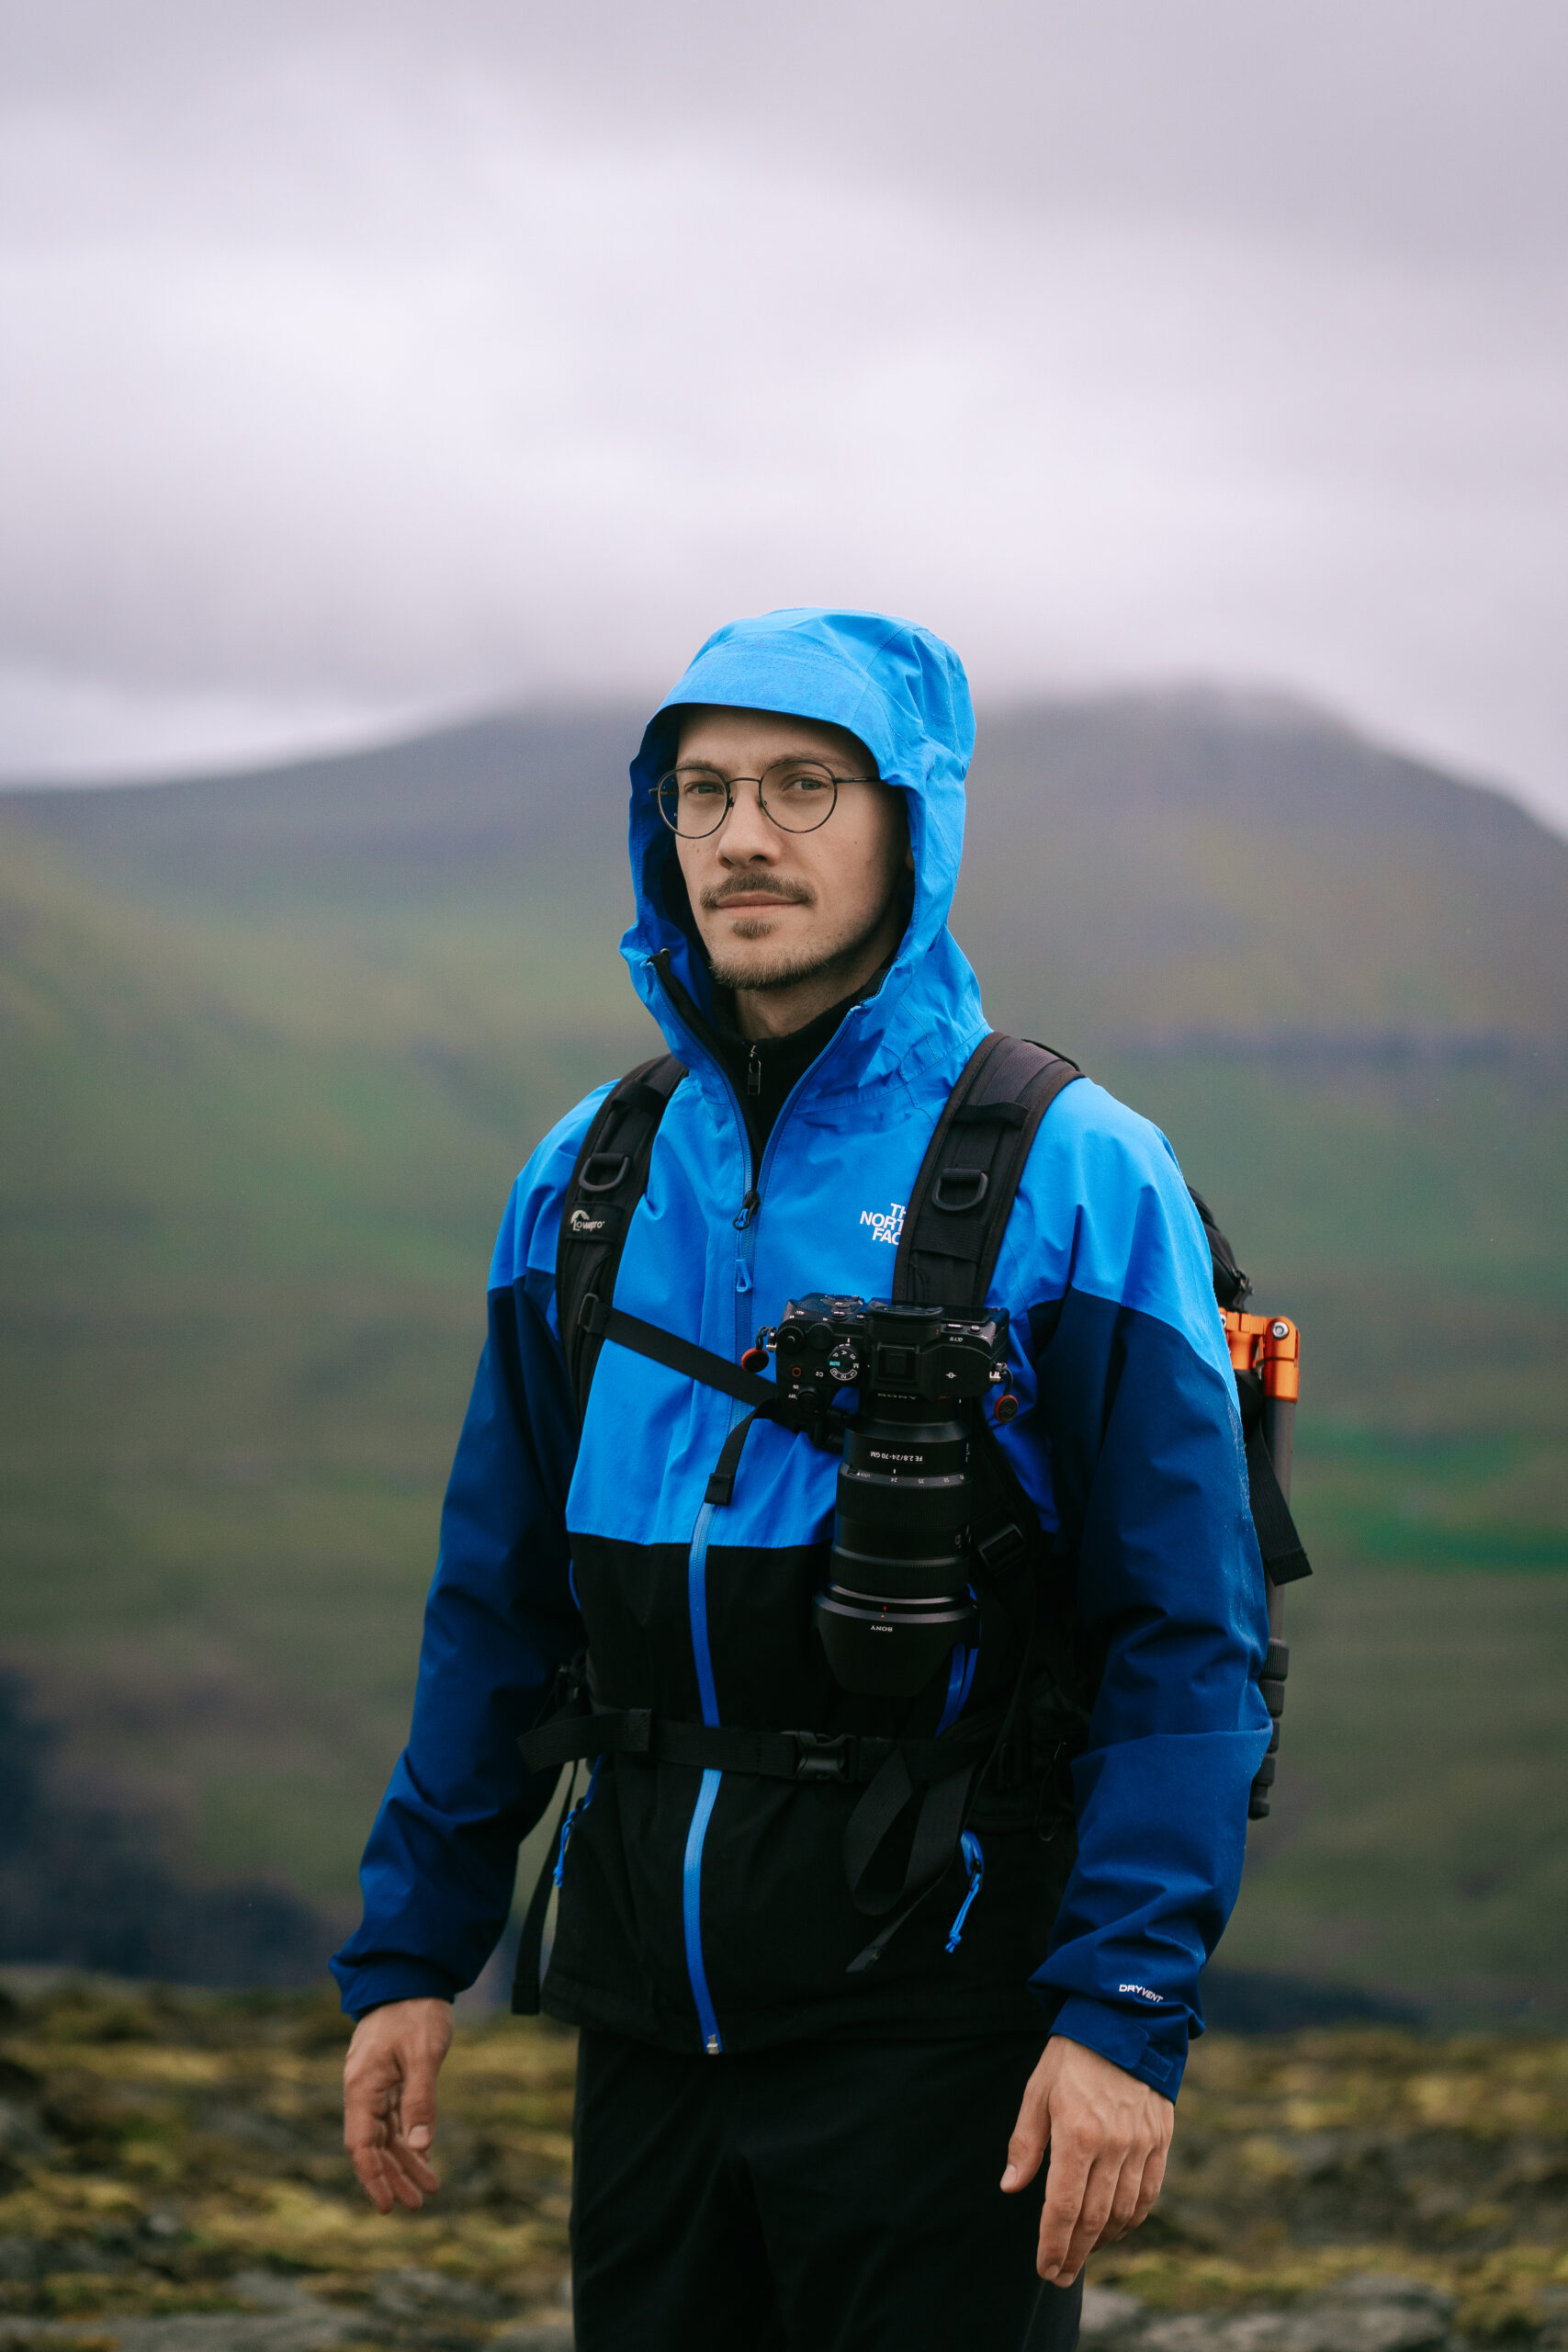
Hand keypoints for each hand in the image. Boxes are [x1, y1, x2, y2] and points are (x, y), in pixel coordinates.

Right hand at [343, 1996, 453, 2212]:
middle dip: (393, 2177)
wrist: (411, 1973)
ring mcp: (373, 2084)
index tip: (387, 2207)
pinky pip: (395, 2117)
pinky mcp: (387, 2077)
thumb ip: (421, 2099)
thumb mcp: (424, 2054)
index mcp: (362, 2087)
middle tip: (417, 2204)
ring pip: (386, 2134)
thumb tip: (420, 2147)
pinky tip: (424, 2156)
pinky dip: (408, 2138)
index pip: (362, 2145)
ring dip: (404, 2161)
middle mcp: (362, 2090)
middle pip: (373, 2146)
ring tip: (428, 2188)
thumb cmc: (416, 2011)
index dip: (373, 2178)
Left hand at [1001, 2034, 1173, 2285]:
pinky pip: (1149, 2193)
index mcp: (1077, 2134)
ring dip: (1103, 2241)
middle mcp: (1113, 2146)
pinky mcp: (1160, 2140)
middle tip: (1060, 2275)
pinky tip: (1116, 2228)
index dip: (1053, 2244)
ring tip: (1083, 2253)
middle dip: (1075, 2253)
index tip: (1044, 2268)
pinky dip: (1132, 2219)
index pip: (1064, 2208)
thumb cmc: (1072, 2055)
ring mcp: (1141, 2145)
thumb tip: (1011, 2187)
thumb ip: (1025, 2143)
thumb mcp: (1037, 2091)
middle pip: (1095, 2219)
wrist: (1124, 2020)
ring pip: (1124, 2212)